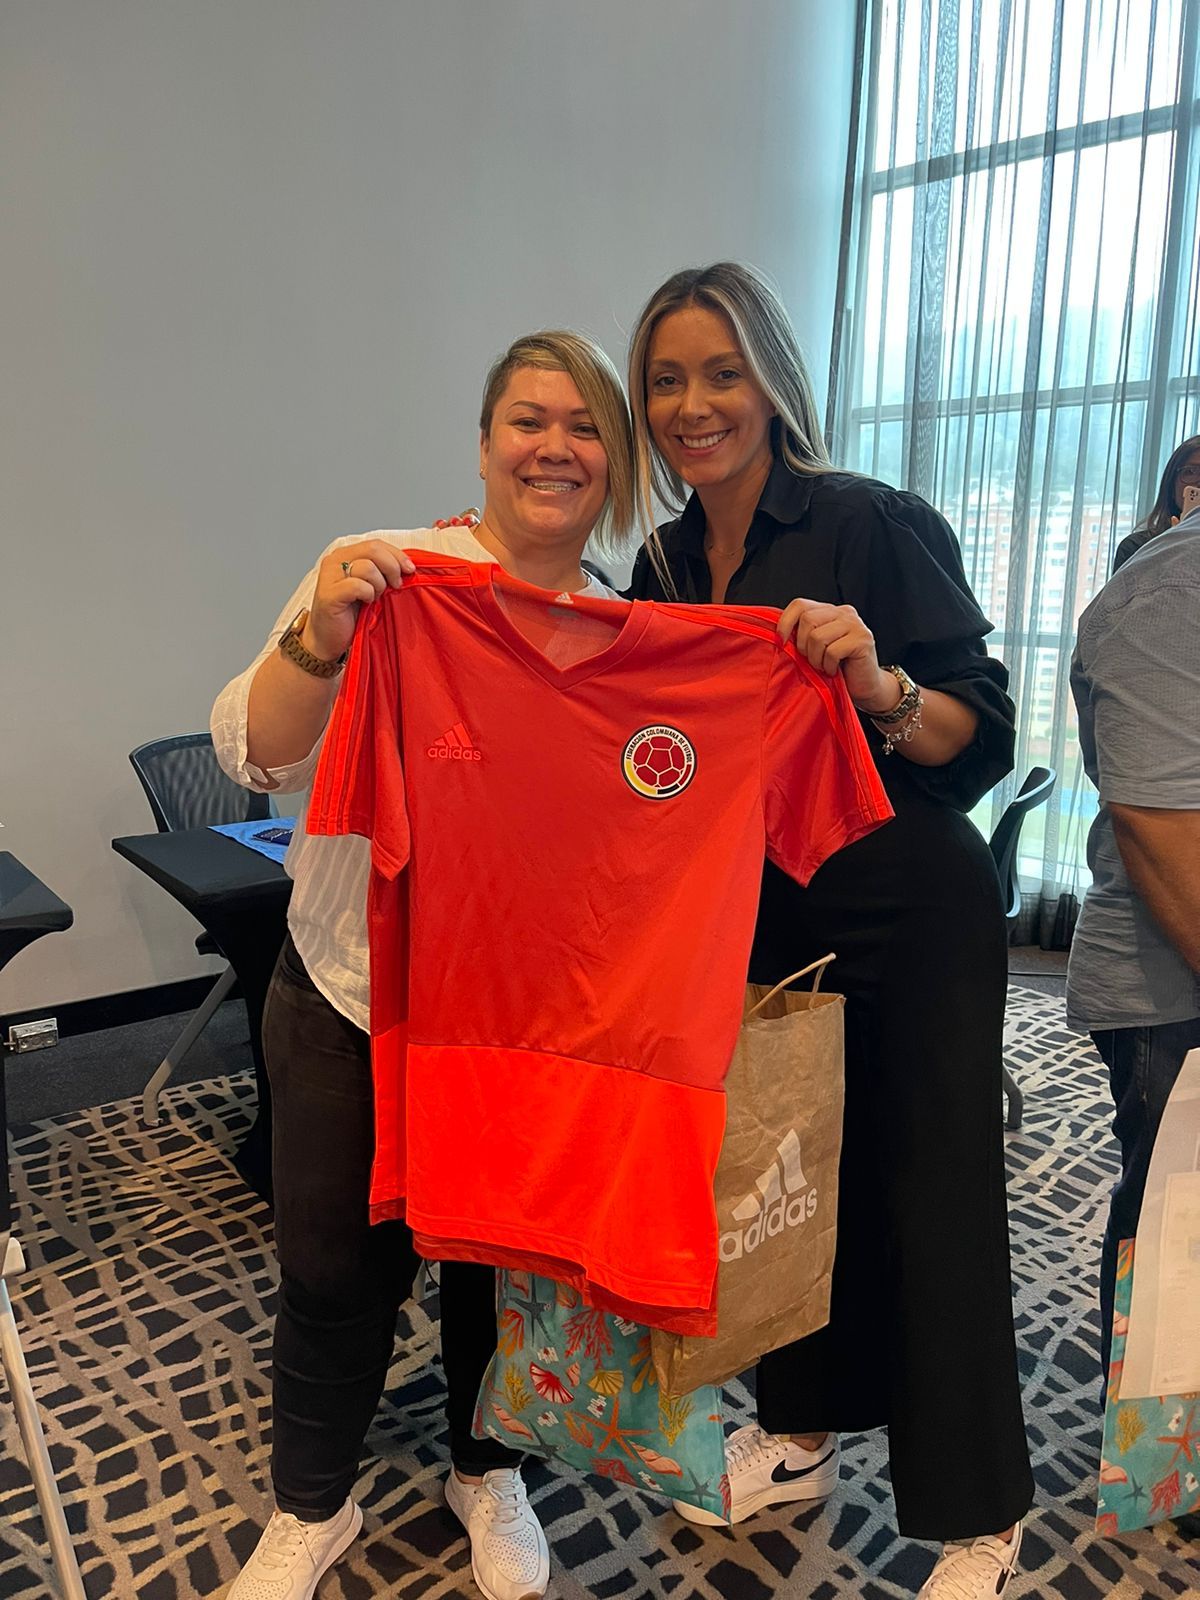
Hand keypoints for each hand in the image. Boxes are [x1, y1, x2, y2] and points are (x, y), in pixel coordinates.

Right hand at [304, 539, 414, 661]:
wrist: (327, 639)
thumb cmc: (350, 614)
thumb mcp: (370, 586)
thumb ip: (381, 571)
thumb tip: (407, 566)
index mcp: (345, 555)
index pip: (376, 544)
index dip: (397, 555)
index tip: (410, 569)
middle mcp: (335, 561)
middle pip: (373, 550)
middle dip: (392, 567)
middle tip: (396, 585)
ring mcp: (330, 576)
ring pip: (367, 567)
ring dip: (379, 584)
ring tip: (375, 597)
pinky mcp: (329, 594)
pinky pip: (358, 586)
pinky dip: (368, 594)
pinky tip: (366, 602)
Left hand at [776, 597, 897, 714]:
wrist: (865, 687)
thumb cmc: (836, 668)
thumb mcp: (814, 648)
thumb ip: (801, 635)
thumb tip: (777, 634)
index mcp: (830, 611)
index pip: (800, 604)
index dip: (786, 622)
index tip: (781, 641)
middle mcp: (844, 612)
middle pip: (808, 620)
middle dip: (803, 646)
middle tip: (812, 660)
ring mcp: (855, 624)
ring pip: (817, 637)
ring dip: (816, 659)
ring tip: (824, 666)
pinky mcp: (863, 639)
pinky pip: (832, 651)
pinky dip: (828, 666)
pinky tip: (834, 670)